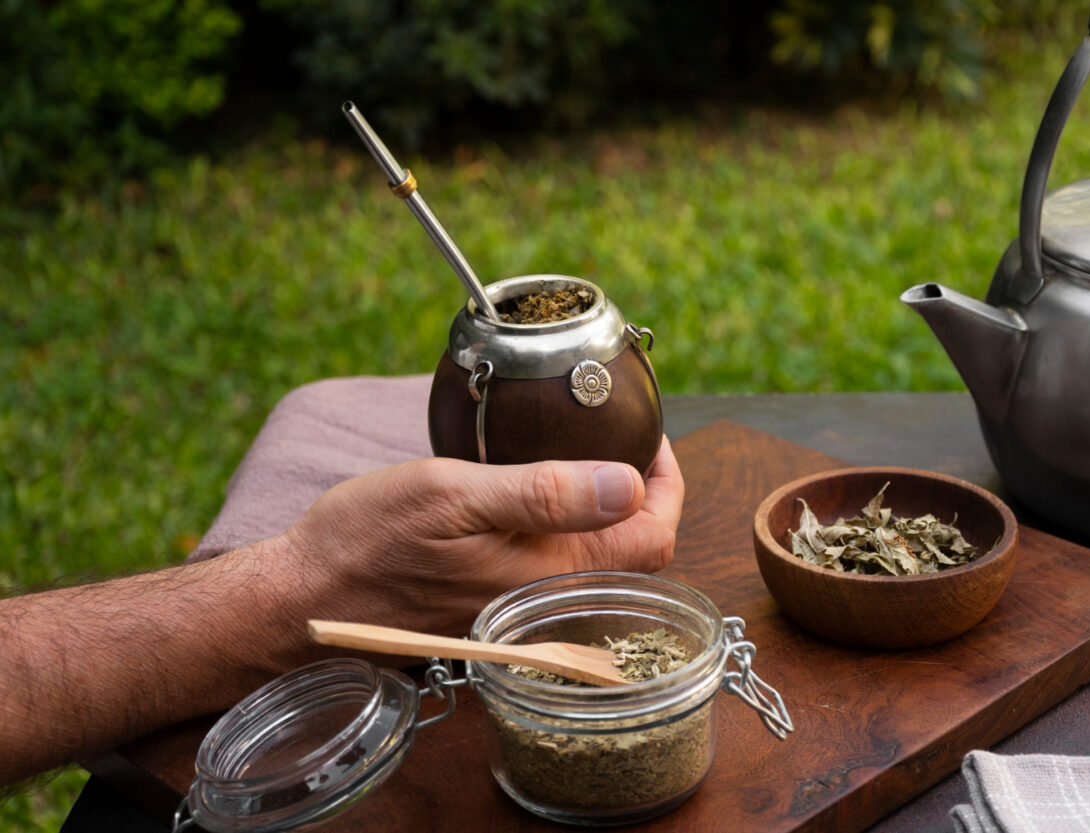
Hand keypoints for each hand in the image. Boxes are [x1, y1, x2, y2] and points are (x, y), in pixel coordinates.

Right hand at [283, 436, 684, 634]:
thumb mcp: (452, 496)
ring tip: (593, 456)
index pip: (653, 537)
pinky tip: (543, 491)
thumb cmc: (367, 541)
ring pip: (600, 560)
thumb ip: (542, 492)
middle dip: (647, 495)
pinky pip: (558, 565)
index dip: (668, 484)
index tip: (651, 437)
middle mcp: (546, 600)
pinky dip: (571, 525)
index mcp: (549, 573)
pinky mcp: (496, 604)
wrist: (304, 597)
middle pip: (636, 552)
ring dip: (611, 510)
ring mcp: (522, 607)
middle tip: (628, 440)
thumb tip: (629, 484)